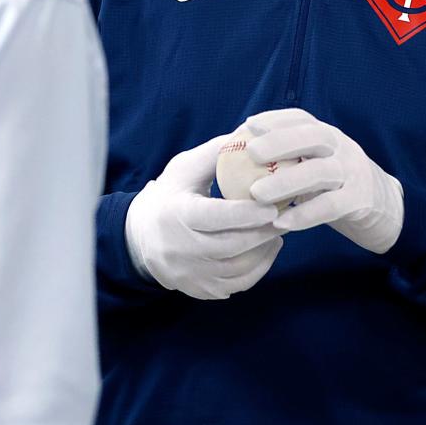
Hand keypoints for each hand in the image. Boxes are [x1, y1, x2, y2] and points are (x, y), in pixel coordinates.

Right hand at [125, 134, 283, 299]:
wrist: (140, 237)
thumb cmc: (169, 195)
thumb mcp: (184, 169)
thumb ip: (216, 153)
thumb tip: (250, 134)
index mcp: (176, 215)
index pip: (216, 217)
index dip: (247, 214)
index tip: (272, 206)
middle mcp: (181, 249)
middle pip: (231, 246)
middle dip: (263, 232)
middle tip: (285, 216)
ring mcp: (190, 274)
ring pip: (238, 269)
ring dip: (264, 251)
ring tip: (279, 230)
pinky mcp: (199, 290)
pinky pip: (237, 284)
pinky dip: (257, 268)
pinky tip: (266, 249)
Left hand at [244, 109, 403, 254]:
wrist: (386, 209)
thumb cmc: (336, 185)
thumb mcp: (317, 163)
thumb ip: (290, 157)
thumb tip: (240, 153)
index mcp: (329, 136)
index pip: (302, 119)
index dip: (276, 119)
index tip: (249, 124)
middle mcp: (342, 148)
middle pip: (313, 137)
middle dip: (280, 141)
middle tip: (251, 152)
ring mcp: (353, 173)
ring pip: (319, 172)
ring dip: (285, 181)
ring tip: (256, 194)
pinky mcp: (360, 201)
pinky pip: (330, 206)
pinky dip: (304, 214)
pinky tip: (279, 222)